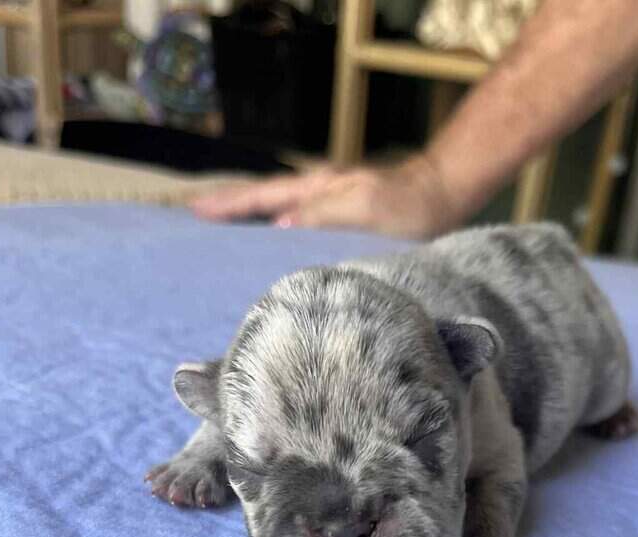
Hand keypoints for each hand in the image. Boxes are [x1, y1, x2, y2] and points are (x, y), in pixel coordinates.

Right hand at [192, 155, 459, 238]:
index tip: (196, 212)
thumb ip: (320, 214)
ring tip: (221, 232)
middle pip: (263, 201)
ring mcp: (328, 208)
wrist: (442, 197)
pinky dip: (275, 232)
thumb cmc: (407, 206)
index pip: (262, 197)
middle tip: (194, 216)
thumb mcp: (363, 208)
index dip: (230, 205)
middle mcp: (317, 196)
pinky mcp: (341, 224)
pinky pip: (296, 227)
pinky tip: (271, 246)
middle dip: (229, 208)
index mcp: (316, 190)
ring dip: (249, 221)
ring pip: (277, 213)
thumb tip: (278, 228)